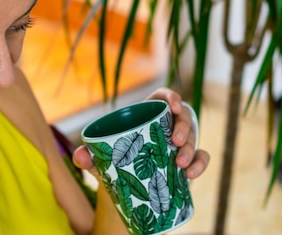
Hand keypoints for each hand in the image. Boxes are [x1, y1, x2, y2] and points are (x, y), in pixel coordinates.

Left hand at [73, 87, 209, 178]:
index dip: (172, 96)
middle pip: (183, 117)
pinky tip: (191, 174)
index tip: (173, 105)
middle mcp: (167, 124)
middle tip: (176, 142)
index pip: (164, 96)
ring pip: (193, 137)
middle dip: (184, 127)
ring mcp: (179, 142)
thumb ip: (88, 156)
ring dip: (191, 149)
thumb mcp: (101, 158)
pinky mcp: (188, 159)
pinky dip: (200, 163)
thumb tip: (80, 157)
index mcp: (147, 113)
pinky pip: (201, 157)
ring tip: (181, 164)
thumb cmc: (114, 162)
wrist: (126, 185)